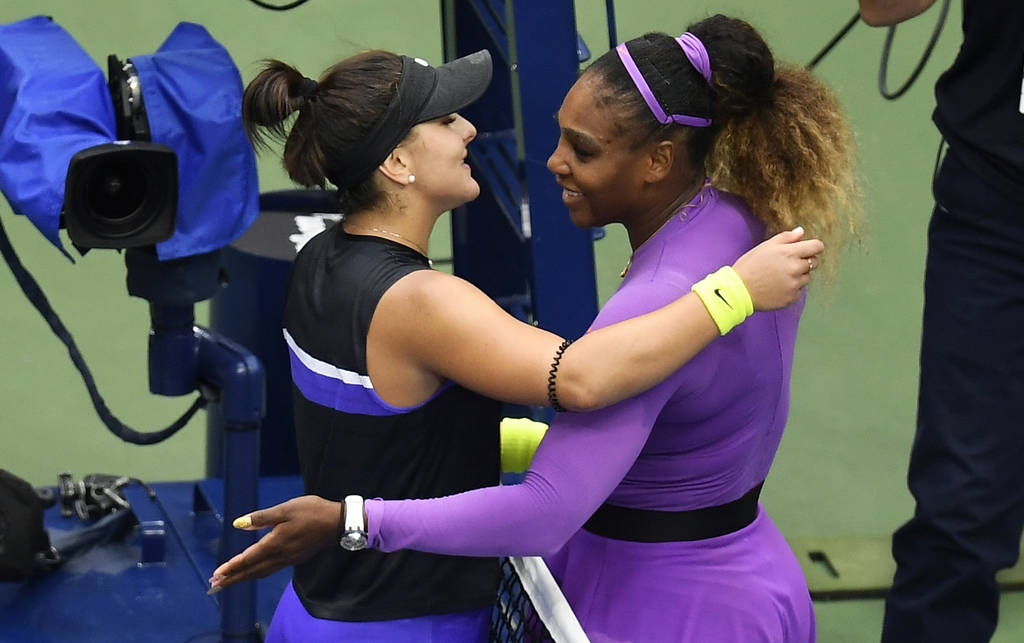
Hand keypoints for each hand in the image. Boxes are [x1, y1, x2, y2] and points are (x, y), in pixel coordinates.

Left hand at [207, 495, 338, 592]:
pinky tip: (254, 571)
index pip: (247, 559)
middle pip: (251, 571)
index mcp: (275, 543)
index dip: (230, 567)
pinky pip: (270, 570)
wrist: (337, 523)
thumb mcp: (285, 509)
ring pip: (260, 572)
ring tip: (229, 581)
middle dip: (232, 578)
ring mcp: (288, 559)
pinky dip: (256, 573)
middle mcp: (280, 556)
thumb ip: (261, 518)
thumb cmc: (311, 512)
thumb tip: (238, 524)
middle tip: (215, 585)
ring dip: (243, 577)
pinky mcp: (294, 558)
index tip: (216, 575)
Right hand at [733, 227, 823, 310]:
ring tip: (780, 276)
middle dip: (805, 261)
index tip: (808, 249)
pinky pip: (799, 291)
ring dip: (799, 276)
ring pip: (807, 277)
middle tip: (788, 264)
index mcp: (790, 253)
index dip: (814, 247)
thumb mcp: (766, 246)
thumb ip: (786, 237)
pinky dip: (792, 288)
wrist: (739, 290)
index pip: (817, 246)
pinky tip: (778, 287)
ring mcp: (795, 284)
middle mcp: (796, 269)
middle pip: (814, 262)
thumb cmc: (750, 265)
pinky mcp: (792, 298)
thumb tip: (801, 232)